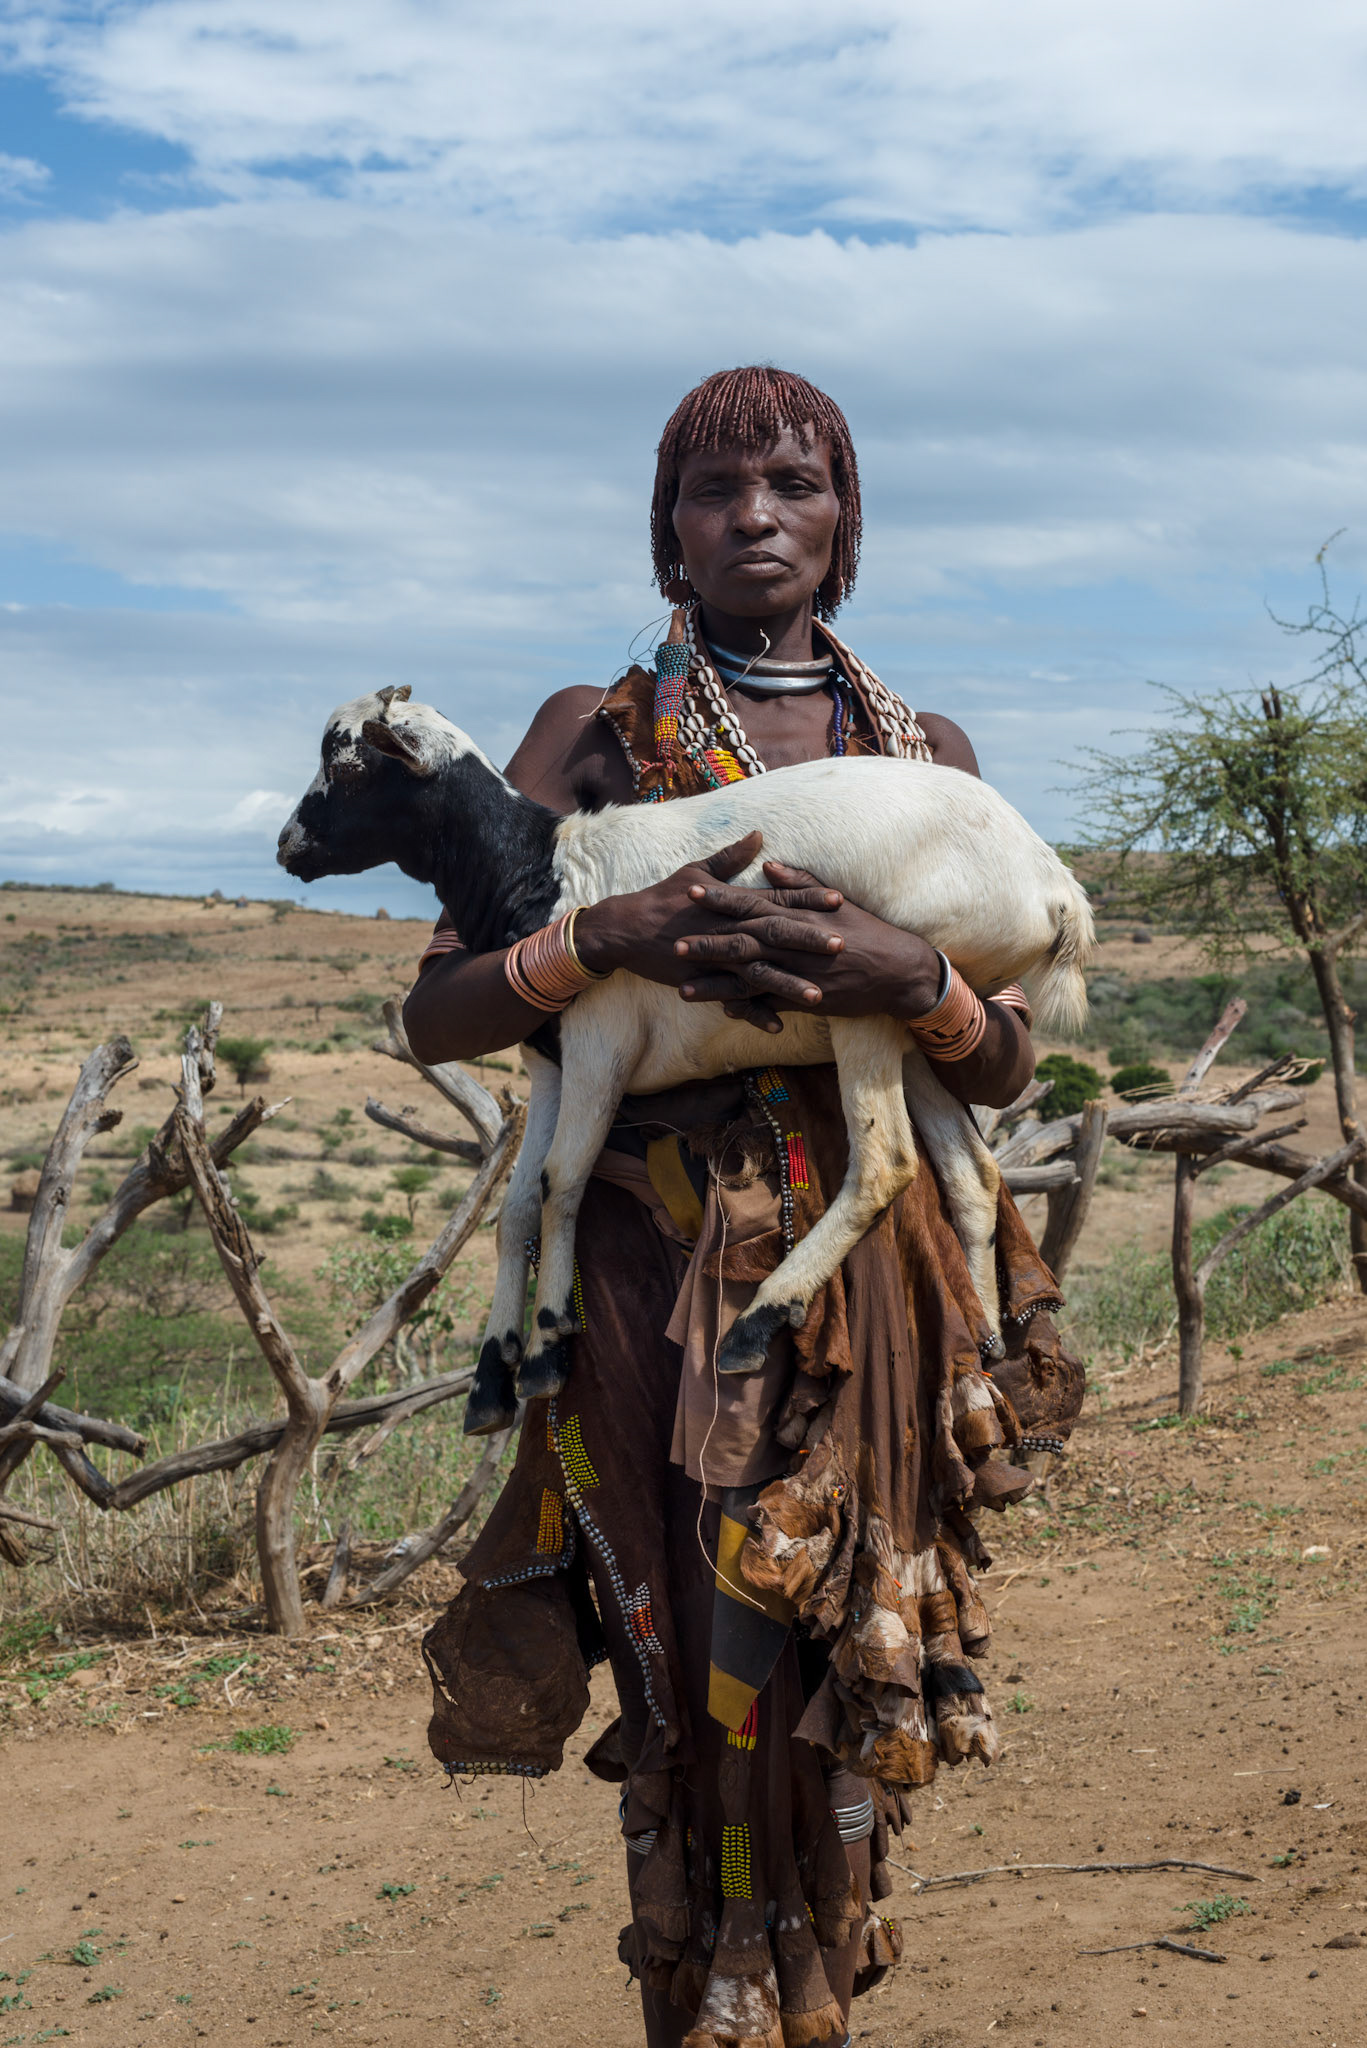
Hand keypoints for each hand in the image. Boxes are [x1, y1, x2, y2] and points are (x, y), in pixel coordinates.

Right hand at [573, 834, 849, 1033]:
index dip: (808, 898)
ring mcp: (718, 957)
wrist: (626, 929)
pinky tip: (779, 1026)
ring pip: (760, 972)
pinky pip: (734, 1001)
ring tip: (819, 995)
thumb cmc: (663, 898)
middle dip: (809, 939)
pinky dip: (755, 1014)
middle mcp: (730, 929)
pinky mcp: (705, 980)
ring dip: (789, 984)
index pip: (777, 898)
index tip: (838, 899)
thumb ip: (730, 857)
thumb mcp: (697, 872)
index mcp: (733, 903)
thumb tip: (758, 835)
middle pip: (776, 934)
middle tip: (842, 944)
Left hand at [674, 859, 943, 1029]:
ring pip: (750, 978)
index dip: (720, 898)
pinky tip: (721, 1012)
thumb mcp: (834, 900)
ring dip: (717, 983)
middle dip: (708, 941)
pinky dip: (748, 1009)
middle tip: (673, 941)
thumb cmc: (866, 931)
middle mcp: (795, 943)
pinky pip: (772, 1004)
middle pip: (743, 941)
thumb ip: (799, 882)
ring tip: (682, 988)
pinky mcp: (808, 999)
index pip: (752, 903)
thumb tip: (769, 863)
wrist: (898, 969)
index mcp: (798, 915)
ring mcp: (800, 973)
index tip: (691, 890)